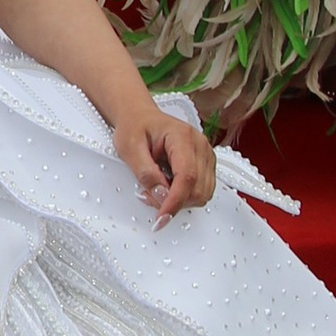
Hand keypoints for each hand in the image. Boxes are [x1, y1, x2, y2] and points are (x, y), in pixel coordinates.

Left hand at [112, 104, 216, 219]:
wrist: (140, 117)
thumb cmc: (135, 127)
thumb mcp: (129, 148)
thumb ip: (145, 173)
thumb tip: (160, 195)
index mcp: (182, 137)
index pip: (187, 176)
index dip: (174, 202)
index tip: (161, 218)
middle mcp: (200, 145)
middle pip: (198, 189)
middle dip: (174, 202)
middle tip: (148, 196)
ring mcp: (206, 155)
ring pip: (203, 193)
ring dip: (180, 201)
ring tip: (157, 189)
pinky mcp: (205, 164)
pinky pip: (202, 190)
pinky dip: (185, 196)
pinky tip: (168, 187)